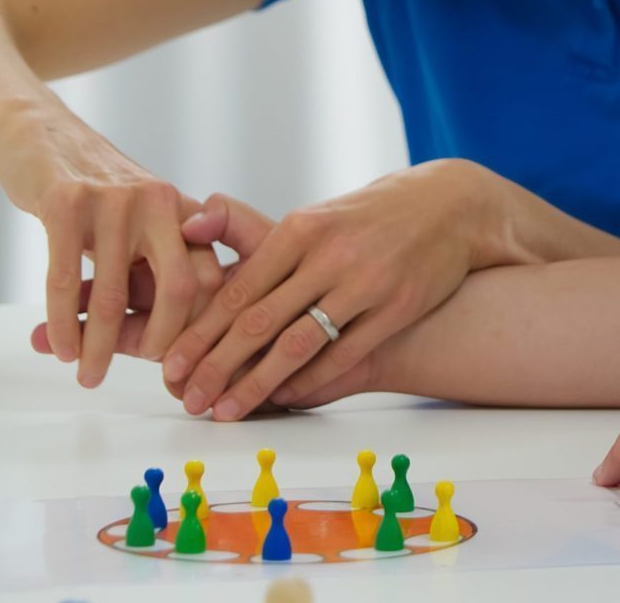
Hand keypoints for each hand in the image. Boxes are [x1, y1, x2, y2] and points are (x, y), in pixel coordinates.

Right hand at [4, 134, 221, 386]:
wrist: (44, 140)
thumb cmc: (99, 198)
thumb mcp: (146, 227)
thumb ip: (163, 269)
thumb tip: (177, 342)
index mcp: (186, 212)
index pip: (211, 279)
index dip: (204, 327)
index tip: (188, 363)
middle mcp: (160, 203)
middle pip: (179, 289)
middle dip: (165, 344)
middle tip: (150, 379)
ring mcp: (115, 201)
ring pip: (111, 294)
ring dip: (97, 345)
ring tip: (87, 376)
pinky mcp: (66, 203)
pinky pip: (64, 278)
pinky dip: (61, 322)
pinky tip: (60, 347)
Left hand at [161, 159, 510, 421]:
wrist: (449, 208)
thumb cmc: (366, 219)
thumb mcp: (312, 215)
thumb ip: (249, 230)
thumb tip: (187, 229)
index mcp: (301, 228)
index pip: (238, 289)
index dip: (201, 333)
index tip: (170, 367)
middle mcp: (331, 254)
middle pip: (259, 321)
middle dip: (216, 367)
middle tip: (188, 400)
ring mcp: (367, 282)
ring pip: (299, 344)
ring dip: (257, 384)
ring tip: (227, 410)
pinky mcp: (398, 307)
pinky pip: (344, 354)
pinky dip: (310, 381)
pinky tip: (283, 398)